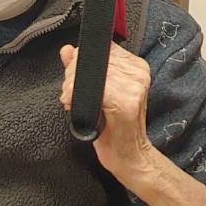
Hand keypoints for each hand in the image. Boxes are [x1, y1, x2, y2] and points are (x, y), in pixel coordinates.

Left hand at [59, 43, 158, 183]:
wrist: (127, 156)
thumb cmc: (112, 127)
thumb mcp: (94, 92)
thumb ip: (81, 68)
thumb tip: (67, 49)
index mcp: (135, 66)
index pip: (101, 48)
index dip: (81, 61)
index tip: (74, 78)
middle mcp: (138, 73)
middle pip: (93, 58)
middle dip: (73, 75)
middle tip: (70, 93)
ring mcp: (135, 86)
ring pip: (90, 71)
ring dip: (72, 86)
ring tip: (72, 101)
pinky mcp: (126, 102)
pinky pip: (94, 88)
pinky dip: (76, 95)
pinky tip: (73, 105)